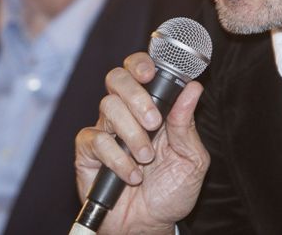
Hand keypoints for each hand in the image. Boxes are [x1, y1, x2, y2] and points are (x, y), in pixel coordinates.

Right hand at [74, 51, 209, 233]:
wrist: (150, 226)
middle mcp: (126, 114)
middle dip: (136, 95)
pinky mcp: (88, 153)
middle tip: (153, 121)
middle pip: (116, 79)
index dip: (141, 63)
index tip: (150, 73)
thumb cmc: (171, 191)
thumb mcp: (191, 159)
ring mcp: (105, 131)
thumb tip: (193, 89)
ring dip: (132, 134)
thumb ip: (187, 125)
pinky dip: (117, 159)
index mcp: (152, 108)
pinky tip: (132, 175)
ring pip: (108, 107)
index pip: (139, 70)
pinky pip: (96, 140)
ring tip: (146, 159)